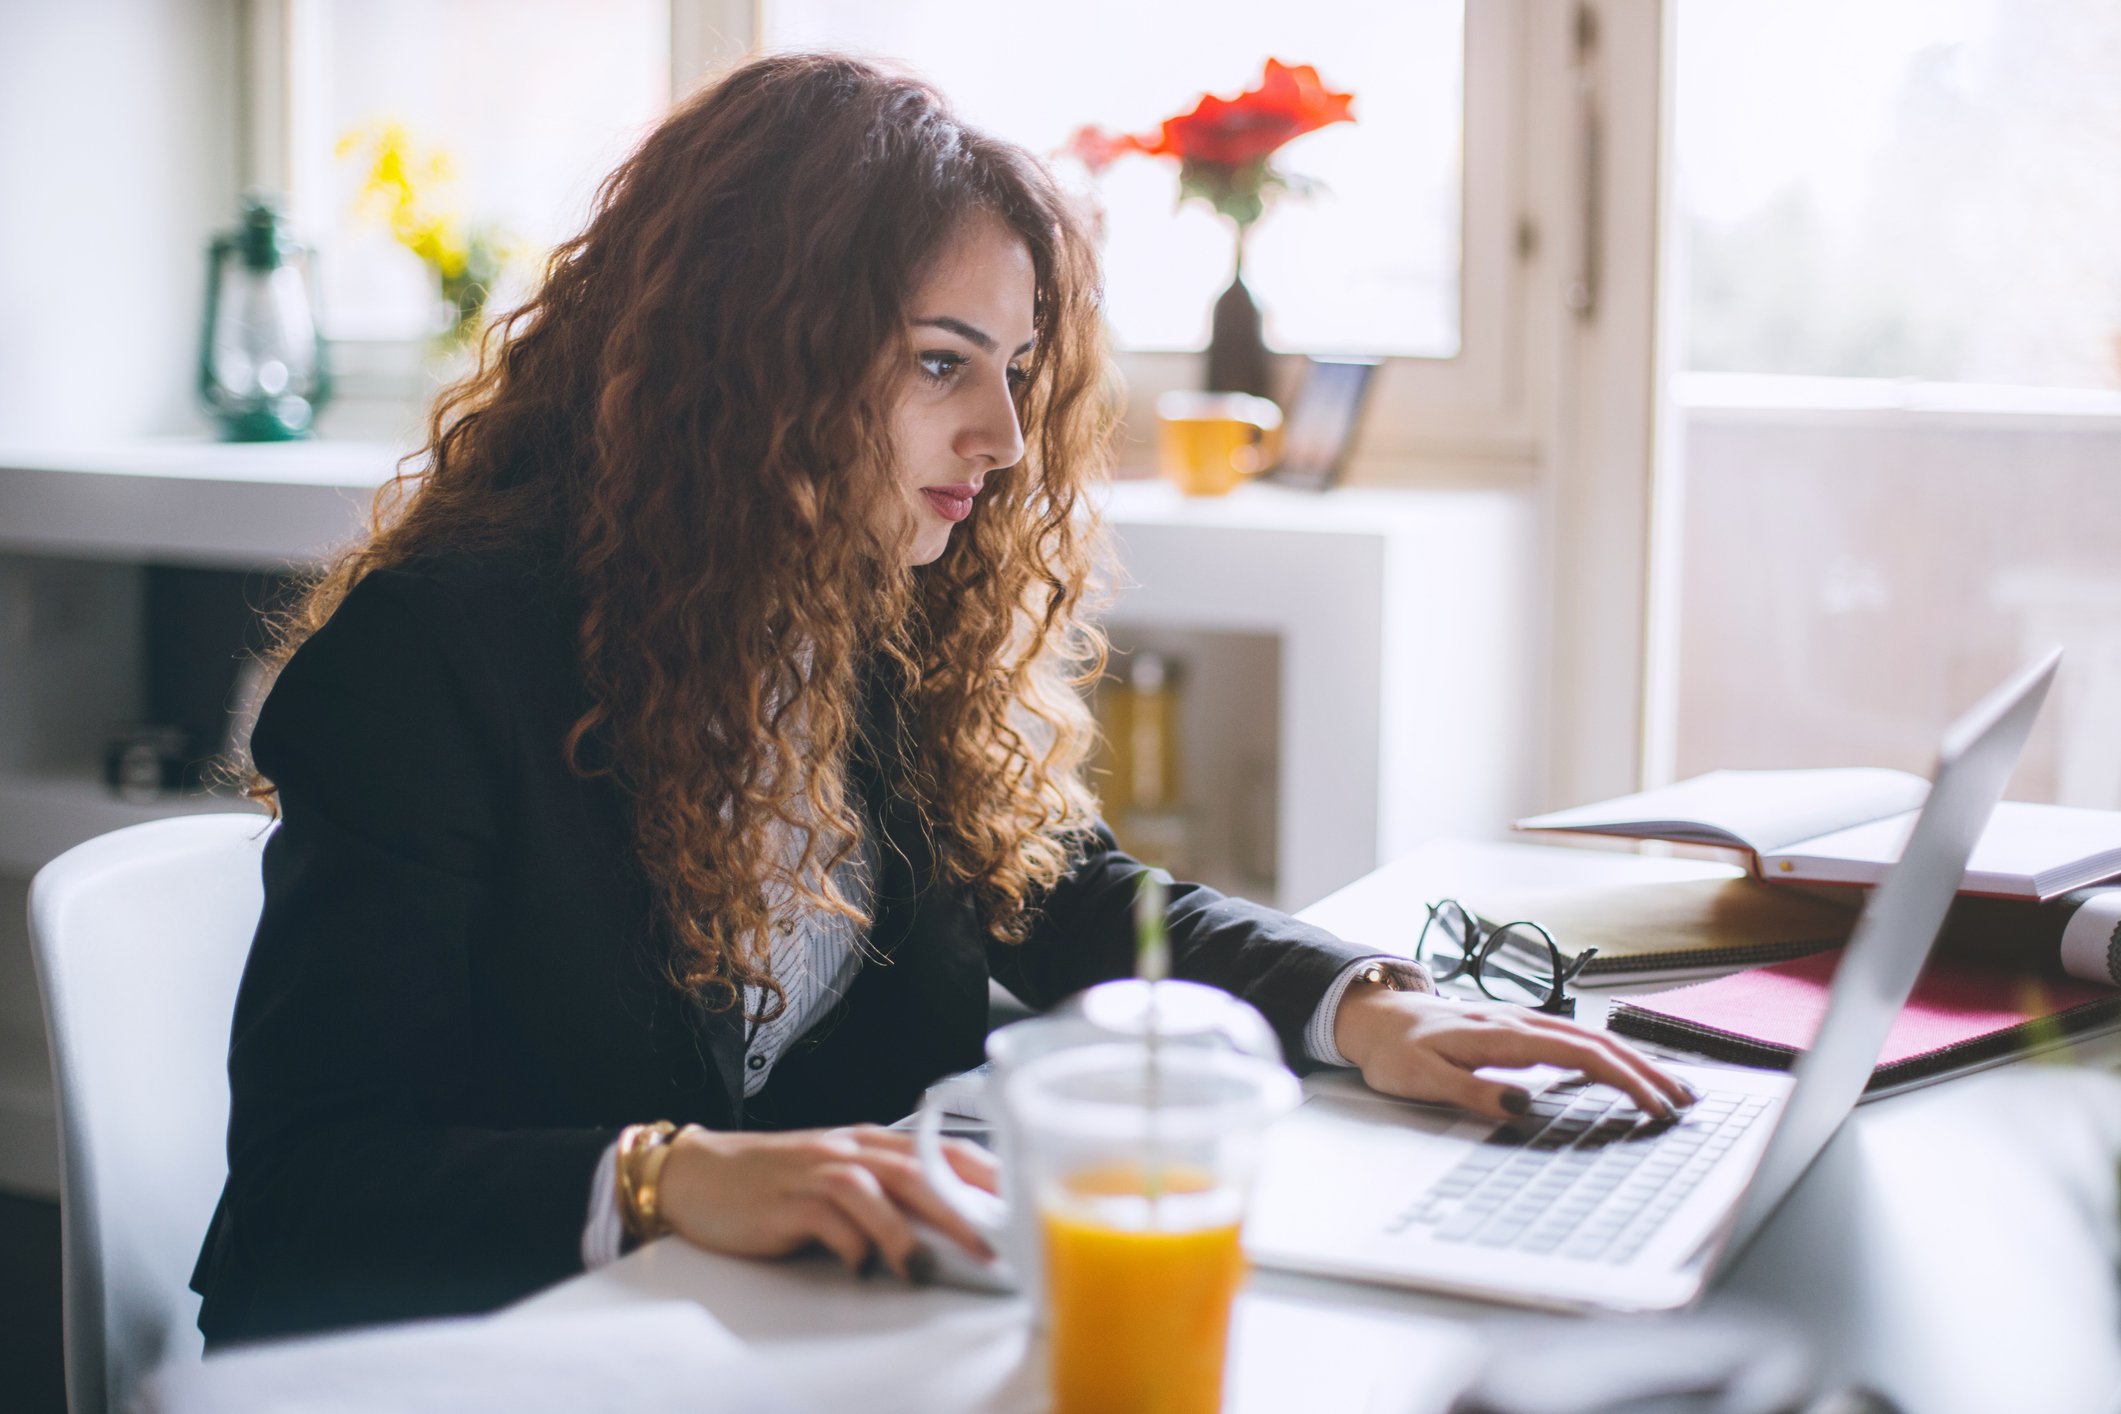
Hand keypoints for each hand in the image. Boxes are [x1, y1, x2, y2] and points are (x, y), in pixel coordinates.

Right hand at [657, 1123, 997, 1279]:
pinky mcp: (789, 1201)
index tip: (1019, 1201)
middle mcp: (850, 1150)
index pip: (939, 1149)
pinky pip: (830, 1219)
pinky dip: (851, 1244)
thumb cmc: (774, 1182)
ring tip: (929, 1264)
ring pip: (878, 1189)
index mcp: (869, 1141)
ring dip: (907, 1229)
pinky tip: (863, 1266)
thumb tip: (945, 1228)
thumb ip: (885, 1193)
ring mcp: (818, 1172)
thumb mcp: (836, 1176)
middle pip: (919, 1169)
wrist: (697, 1175)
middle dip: (960, 1207)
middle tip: (993, 1244)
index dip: (982, 1173)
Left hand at [1333, 986, 1696, 1120]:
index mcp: (1501, 1034)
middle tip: (1685, 1103)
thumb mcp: (1422, 1079)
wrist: (1371, 1016)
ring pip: (1589, 1039)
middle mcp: (1518, 1022)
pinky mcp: (1516, 1030)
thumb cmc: (1394, 1050)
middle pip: (1597, 1043)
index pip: (1579, 1054)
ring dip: (1632, 1062)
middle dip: (1645, 1071)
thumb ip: (1471, 1091)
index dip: (1623, 1080)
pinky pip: (1572, 1040)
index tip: (1654, 1106)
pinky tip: (1622, 1072)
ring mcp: (1519, 1023)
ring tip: (1669, 1090)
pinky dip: (1607, 1056)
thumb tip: (1522, 1103)